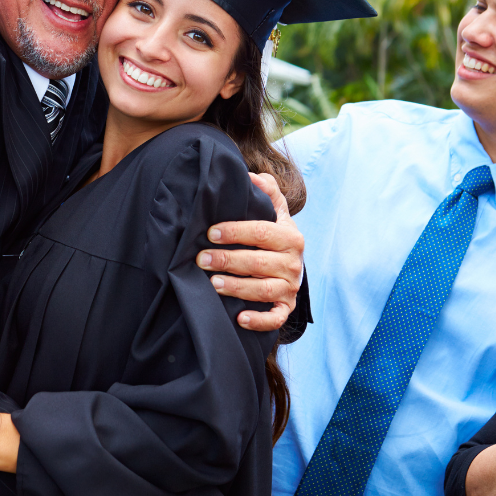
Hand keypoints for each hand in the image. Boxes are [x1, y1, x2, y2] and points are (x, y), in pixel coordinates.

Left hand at [196, 173, 304, 331]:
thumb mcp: (274, 211)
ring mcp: (290, 288)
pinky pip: (275, 318)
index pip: (262, 232)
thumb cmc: (273, 235)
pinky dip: (259, 320)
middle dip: (228, 260)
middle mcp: (293, 263)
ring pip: (264, 290)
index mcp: (290, 237)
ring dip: (237, 288)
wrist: (291, 266)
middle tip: (202, 259)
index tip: (210, 232)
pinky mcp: (286, 308)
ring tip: (213, 283)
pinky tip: (239, 318)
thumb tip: (251, 175)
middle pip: (259, 262)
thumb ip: (266, 191)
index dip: (235, 232)